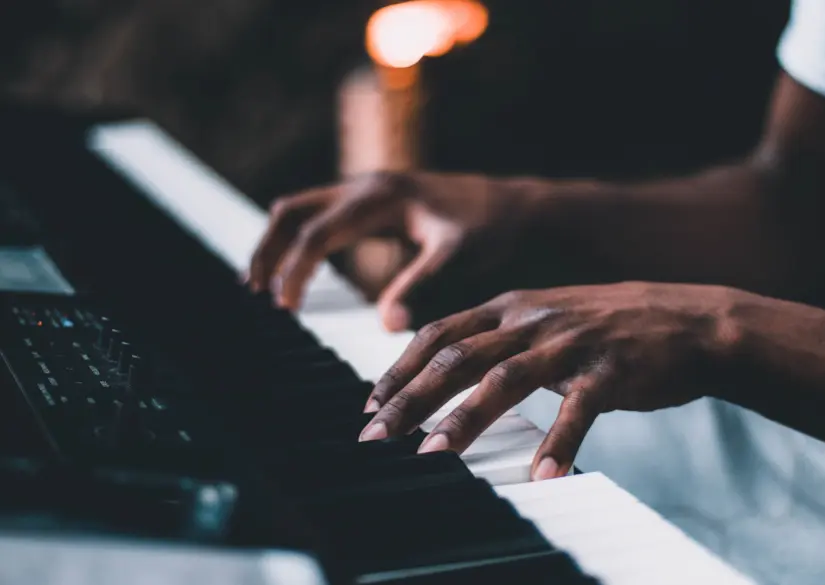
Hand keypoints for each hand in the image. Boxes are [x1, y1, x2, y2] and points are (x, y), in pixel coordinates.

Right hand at [246, 171, 543, 330]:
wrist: (517, 208)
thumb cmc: (492, 231)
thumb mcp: (459, 258)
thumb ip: (421, 286)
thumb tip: (386, 327)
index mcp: (380, 197)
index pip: (316, 234)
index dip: (294, 271)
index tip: (284, 309)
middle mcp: (367, 186)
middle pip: (292, 211)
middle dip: (268, 250)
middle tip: (254, 294)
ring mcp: (369, 191)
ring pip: (301, 209)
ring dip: (278, 244)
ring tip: (263, 286)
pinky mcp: (375, 204)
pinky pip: (321, 217)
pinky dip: (300, 241)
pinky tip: (300, 272)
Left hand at [358, 282, 735, 479]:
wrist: (689, 320)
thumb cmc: (610, 327)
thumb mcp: (547, 318)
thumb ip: (502, 338)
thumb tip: (452, 367)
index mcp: (512, 307)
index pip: (441, 333)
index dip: (402, 368)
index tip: (373, 402)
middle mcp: (533, 320)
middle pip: (458, 358)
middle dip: (411, 397)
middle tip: (376, 435)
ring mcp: (571, 343)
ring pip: (504, 381)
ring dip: (465, 420)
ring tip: (432, 455)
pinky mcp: (610, 371)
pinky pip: (577, 411)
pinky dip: (558, 445)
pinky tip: (542, 478)